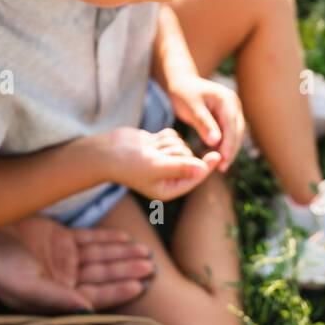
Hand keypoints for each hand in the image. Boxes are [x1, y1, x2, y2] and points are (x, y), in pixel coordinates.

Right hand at [0, 216, 155, 312]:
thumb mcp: (26, 284)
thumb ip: (58, 298)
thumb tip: (89, 309)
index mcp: (55, 297)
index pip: (94, 296)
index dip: (117, 291)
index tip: (140, 284)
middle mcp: (62, 280)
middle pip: (102, 276)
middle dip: (126, 270)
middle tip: (150, 264)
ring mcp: (62, 258)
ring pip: (100, 257)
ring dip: (121, 254)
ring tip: (144, 251)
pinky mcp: (59, 237)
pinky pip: (90, 239)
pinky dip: (108, 238)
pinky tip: (125, 238)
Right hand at [93, 126, 214, 199]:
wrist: (106, 151)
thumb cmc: (128, 163)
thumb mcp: (156, 167)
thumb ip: (181, 167)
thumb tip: (203, 168)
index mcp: (169, 189)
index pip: (195, 177)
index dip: (207, 166)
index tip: (217, 155)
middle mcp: (169, 176)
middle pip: (189, 157)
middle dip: (175, 151)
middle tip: (156, 154)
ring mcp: (165, 160)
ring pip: (182, 144)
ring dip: (167, 143)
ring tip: (150, 149)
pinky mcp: (160, 146)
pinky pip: (174, 135)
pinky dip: (163, 136)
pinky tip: (150, 141)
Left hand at [165, 74, 244, 171]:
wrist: (180, 82)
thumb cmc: (183, 93)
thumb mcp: (191, 108)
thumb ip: (203, 123)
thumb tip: (216, 142)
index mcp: (226, 99)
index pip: (232, 125)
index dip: (229, 144)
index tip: (223, 160)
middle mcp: (233, 103)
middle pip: (236, 131)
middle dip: (231, 150)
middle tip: (222, 167)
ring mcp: (232, 109)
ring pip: (234, 133)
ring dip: (228, 149)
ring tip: (220, 165)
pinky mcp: (226, 116)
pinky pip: (228, 132)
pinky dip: (223, 144)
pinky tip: (216, 156)